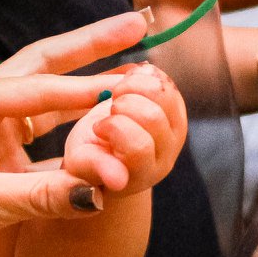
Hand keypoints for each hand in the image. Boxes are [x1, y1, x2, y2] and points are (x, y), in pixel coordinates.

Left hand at [0, 13, 182, 256]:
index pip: (34, 89)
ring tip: (132, 64)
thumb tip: (102, 191)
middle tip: (135, 24)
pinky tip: (110, 119)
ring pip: (49, 100)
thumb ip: (42, 194)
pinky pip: (49, 140)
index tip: (126, 85)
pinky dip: (80, 132)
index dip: (83, 88)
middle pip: (43, 68)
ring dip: (88, 84)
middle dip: (89, 47)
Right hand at [61, 62, 187, 195]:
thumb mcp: (81, 162)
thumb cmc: (90, 155)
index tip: (99, 127)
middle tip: (110, 109)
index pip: (139, 147)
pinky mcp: (176, 107)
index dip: (115, 128)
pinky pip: (167, 82)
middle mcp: (164, 154)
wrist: (105, 142)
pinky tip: (126, 82)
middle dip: (124, 105)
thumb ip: (95, 167)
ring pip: (165, 96)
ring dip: (135, 86)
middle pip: (153, 118)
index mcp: (140, 174)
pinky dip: (143, 75)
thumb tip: (117, 180)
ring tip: (117, 93)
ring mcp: (175, 130)